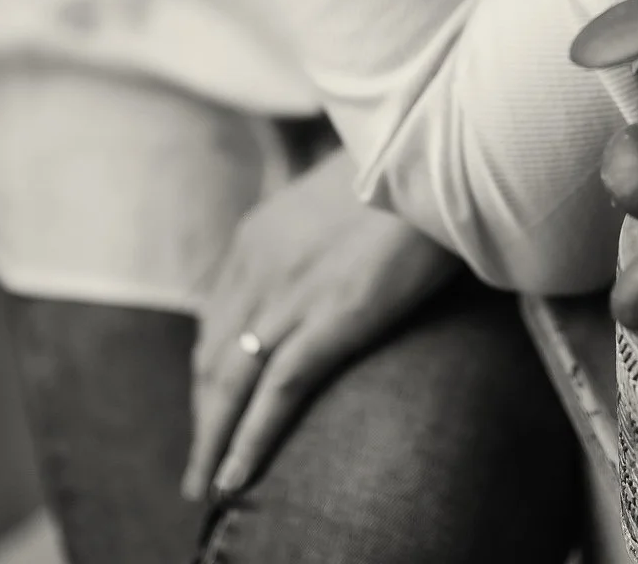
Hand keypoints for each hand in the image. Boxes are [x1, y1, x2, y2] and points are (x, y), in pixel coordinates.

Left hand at [182, 146, 459, 500]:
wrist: (439, 150)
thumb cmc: (402, 172)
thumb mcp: (332, 202)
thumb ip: (312, 235)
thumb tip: (325, 262)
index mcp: (258, 235)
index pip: (216, 319)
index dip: (209, 370)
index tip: (209, 402)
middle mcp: (260, 266)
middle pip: (214, 358)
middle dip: (203, 414)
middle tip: (199, 462)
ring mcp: (292, 293)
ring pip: (231, 383)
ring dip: (212, 441)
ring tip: (206, 485)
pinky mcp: (331, 318)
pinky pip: (277, 393)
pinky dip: (249, 441)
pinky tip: (235, 478)